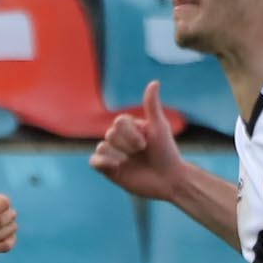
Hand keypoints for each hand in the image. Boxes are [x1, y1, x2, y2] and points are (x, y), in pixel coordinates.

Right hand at [89, 79, 189, 199]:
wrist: (168, 180)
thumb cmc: (166, 153)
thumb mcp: (159, 127)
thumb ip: (152, 106)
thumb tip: (154, 82)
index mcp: (130, 128)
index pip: (119, 122)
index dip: (131, 133)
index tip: (146, 144)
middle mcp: (120, 140)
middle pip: (110, 133)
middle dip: (127, 144)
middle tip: (141, 153)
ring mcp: (113, 154)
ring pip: (102, 146)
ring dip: (117, 154)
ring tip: (129, 163)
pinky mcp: (108, 170)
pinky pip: (94, 161)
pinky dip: (102, 162)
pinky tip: (116, 166)